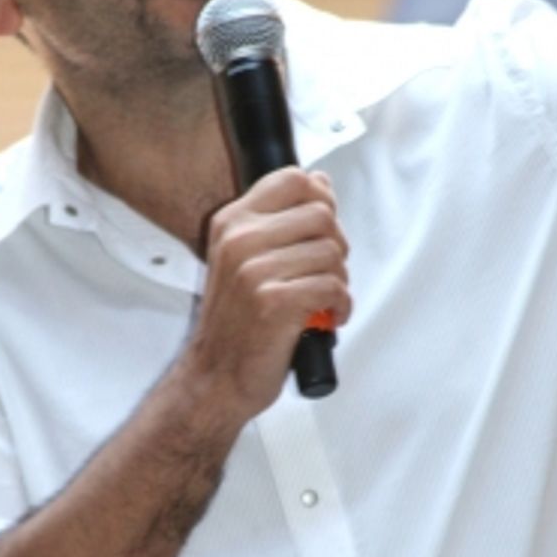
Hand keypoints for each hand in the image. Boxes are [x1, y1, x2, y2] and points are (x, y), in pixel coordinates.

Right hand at [192, 168, 349, 419]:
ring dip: (339, 280)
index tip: (322, 228)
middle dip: (336, 245)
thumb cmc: (236, 323)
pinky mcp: (275, 302)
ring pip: (332, 253)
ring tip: (322, 298)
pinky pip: (334, 287)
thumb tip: (320, 183)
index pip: (293, 179)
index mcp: (231, 223)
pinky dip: (341, 306)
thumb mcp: (244, 259)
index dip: (322, 199)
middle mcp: (240, 241)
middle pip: (322, 214)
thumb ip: (280, 220)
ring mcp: (255, 271)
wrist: (216, 377)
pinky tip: (327, 316)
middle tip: (324, 272)